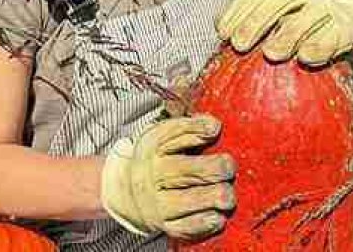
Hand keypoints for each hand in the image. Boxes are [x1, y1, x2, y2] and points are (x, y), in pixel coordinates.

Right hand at [101, 115, 235, 240]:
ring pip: (198, 199)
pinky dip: (210, 220)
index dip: (203, 131)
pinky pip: (193, 225)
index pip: (180, 134)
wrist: (125, 190)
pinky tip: (217, 214)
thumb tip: (215, 126)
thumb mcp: (163, 137)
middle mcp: (155, 175)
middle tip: (227, 168)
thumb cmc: (155, 160)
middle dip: (221, 168)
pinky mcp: (166, 225)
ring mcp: (159, 203)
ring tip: (225, 193)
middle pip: (196, 170)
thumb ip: (189, 128)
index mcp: (154, 148)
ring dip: (220, 196)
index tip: (216, 132)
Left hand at [217, 0, 352, 65]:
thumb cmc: (303, 36)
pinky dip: (320, 45)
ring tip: (271, 54)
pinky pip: (334, 34)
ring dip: (287, 34)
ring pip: (305, 15)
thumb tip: (222, 42)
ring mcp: (325, 9)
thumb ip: (251, 34)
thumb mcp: (276, 31)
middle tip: (240, 45)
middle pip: (276, 1)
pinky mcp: (348, 27)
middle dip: (255, 22)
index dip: (236, 12)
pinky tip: (307, 57)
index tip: (223, 33)